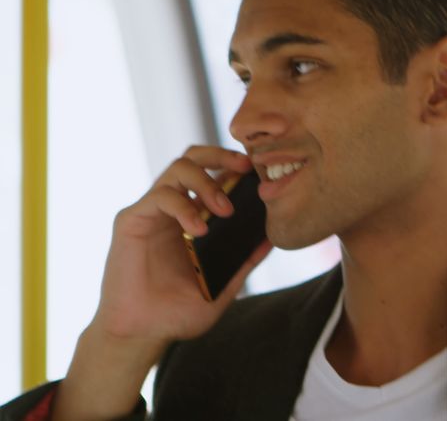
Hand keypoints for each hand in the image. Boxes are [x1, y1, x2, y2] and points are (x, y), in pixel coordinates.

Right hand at [53, 146, 270, 419]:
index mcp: (193, 216)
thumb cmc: (178, 312)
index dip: (236, 164)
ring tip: (225, 210)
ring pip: (177, 168)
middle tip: (246, 169)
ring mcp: (151, 211)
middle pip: (194, 157)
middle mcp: (172, 207)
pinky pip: (159, 196)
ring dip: (207, 182)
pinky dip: (184, 207)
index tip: (261, 171)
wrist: (142, 335)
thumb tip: (273, 239)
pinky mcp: (131, 221)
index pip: (214, 173)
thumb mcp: (222, 285)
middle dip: (222, 155)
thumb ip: (245, 261)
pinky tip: (199, 230)